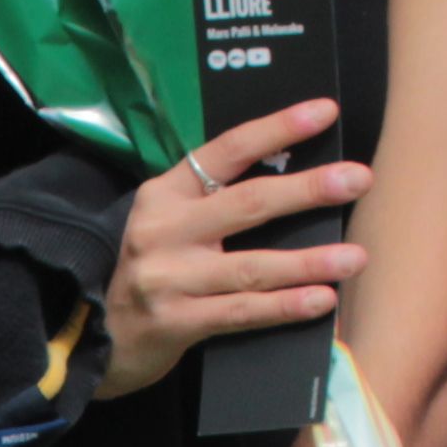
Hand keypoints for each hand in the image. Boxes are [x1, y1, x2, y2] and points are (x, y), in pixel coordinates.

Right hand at [98, 103, 367, 399]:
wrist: (88, 333)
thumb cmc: (144, 270)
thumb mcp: (165, 223)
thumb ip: (211, 201)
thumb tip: (291, 179)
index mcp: (164, 194)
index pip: (227, 151)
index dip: (277, 129)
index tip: (324, 113)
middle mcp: (164, 231)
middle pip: (248, 204)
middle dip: (308, 190)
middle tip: (358, 179)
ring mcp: (169, 278)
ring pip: (252, 266)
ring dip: (309, 261)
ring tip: (354, 257)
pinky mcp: (175, 322)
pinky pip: (241, 313)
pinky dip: (284, 307)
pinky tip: (321, 300)